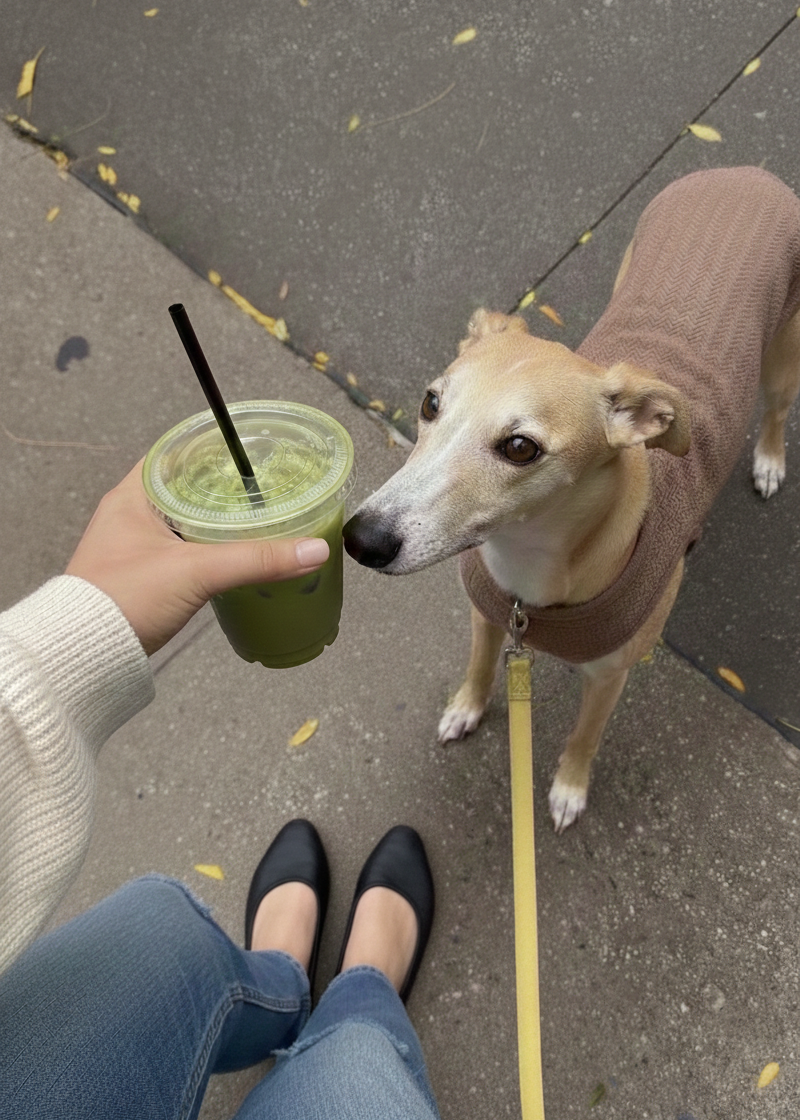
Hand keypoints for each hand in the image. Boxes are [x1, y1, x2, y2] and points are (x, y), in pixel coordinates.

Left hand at [66, 460, 329, 655]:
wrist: (84, 657)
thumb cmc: (123, 600)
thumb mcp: (195, 572)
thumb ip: (256, 559)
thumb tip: (313, 549)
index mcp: (132, 496)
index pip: (176, 452)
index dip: (212, 446)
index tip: (249, 448)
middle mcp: (132, 514)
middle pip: (187, 486)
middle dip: (226, 485)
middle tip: (266, 482)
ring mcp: (138, 545)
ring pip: (188, 519)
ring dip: (221, 518)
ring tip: (261, 515)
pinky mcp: (147, 573)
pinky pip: (187, 547)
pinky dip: (213, 546)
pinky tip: (239, 554)